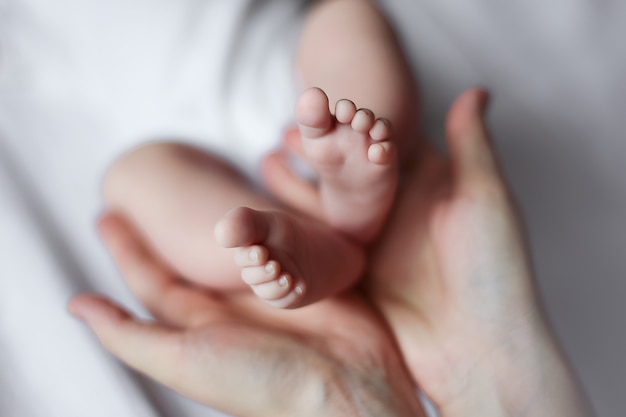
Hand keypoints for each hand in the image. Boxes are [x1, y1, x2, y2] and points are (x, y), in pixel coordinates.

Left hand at [69, 214, 424, 416]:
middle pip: (188, 256)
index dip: (127, 248)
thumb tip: (74, 304)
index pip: (151, 279)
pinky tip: (254, 193)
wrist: (346, 388)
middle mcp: (230, 307)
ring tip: (197, 181)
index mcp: (199, 327)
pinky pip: (278, 239)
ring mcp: (267, 289)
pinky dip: (265, 219)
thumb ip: (129, 334)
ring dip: (215, 216)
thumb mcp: (184, 360)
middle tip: (148, 187)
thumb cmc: (262, 381)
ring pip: (232, 244)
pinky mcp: (304, 276)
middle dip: (166, 226)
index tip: (107, 213)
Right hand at [264, 88, 593, 415]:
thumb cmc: (493, 270)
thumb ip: (471, 145)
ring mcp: (374, 246)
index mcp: (429, 191)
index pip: (385, 145)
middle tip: (288, 127)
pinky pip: (321, 245)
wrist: (476, 348)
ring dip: (302, 185)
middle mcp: (398, 214)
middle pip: (351, 173)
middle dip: (322, 149)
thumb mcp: (485, 199)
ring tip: (268, 159)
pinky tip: (270, 208)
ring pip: (330, 206)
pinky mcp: (356, 275)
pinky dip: (298, 225)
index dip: (358, 121)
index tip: (329, 99)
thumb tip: (478, 87)